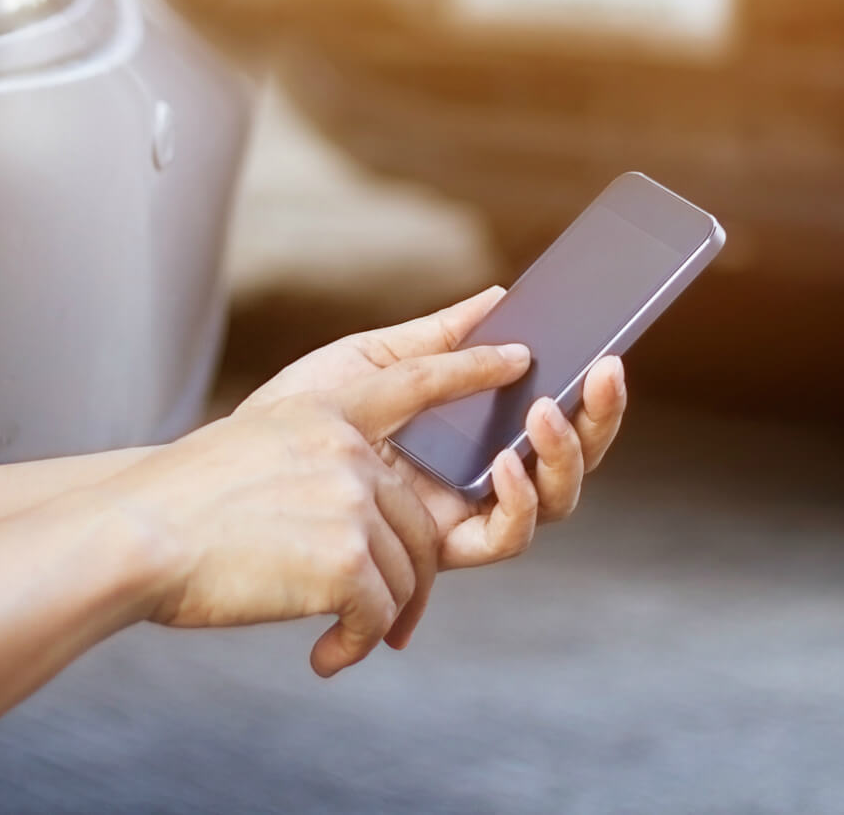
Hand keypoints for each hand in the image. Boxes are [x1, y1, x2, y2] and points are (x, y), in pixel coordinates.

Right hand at [108, 342, 530, 675]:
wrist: (134, 538)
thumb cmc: (179, 507)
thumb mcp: (255, 444)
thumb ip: (319, 454)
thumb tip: (370, 500)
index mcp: (324, 411)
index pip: (417, 380)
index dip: (472, 369)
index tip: (518, 358)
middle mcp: (347, 448)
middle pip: (416, 522)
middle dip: (402, 578)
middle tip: (377, 619)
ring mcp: (350, 502)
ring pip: (406, 574)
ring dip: (375, 618)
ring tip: (335, 639)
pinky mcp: (346, 560)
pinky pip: (380, 615)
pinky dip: (355, 645)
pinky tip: (324, 658)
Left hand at [238, 287, 628, 578]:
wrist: (233, 469)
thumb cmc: (294, 416)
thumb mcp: (371, 361)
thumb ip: (441, 339)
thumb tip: (504, 295)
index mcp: (472, 425)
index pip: (551, 412)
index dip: (593, 392)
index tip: (611, 350)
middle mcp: (479, 475)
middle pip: (568, 460)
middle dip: (600, 419)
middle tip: (606, 369)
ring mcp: (464, 513)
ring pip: (552, 501)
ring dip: (564, 456)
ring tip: (548, 411)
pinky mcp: (439, 548)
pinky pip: (502, 536)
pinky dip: (518, 501)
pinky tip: (504, 462)